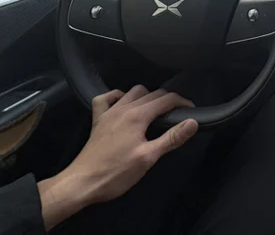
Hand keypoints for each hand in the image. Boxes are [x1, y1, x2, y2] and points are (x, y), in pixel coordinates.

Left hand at [37, 86, 197, 230]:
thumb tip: (193, 122)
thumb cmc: (117, 172)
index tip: (192, 111)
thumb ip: (172, 138)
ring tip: (155, 112)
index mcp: (137, 115)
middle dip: (169, 100)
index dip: (183, 102)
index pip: (166, 99)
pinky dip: (118, 97)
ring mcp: (108, 112)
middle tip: (178, 115)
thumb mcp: (149, 157)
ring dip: (147, 97)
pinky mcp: (97, 120)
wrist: (82, 183)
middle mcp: (123, 108)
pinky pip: (107, 98)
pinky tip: (124, 106)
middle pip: (152, 93)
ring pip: (132, 92)